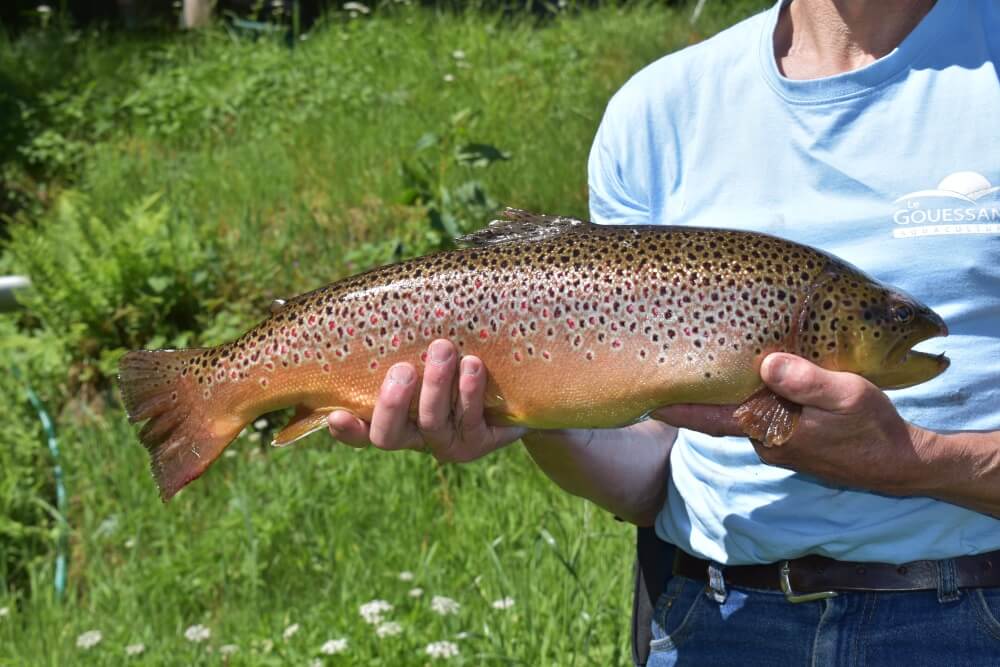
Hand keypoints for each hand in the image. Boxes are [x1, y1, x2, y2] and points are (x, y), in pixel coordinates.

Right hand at [327, 339, 527, 462]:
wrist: (513, 382)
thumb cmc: (457, 356)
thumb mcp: (426, 349)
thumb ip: (404, 339)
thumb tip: (383, 296)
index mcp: (394, 416)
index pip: (361, 430)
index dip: (347, 429)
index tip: (338, 413)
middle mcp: (415, 435)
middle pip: (389, 435)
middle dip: (393, 403)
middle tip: (403, 370)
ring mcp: (446, 443)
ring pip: (432, 423)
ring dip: (436, 385)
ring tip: (443, 349)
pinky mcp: (478, 442)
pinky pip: (470, 420)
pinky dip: (469, 391)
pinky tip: (472, 365)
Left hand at [653, 353, 934, 495]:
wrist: (899, 464)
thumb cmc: (873, 428)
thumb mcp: (848, 395)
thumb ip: (807, 381)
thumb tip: (768, 364)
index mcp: (769, 429)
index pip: (709, 419)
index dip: (676, 409)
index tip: (643, 399)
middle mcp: (764, 440)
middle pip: (718, 414)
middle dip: (693, 395)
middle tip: (663, 367)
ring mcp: (776, 444)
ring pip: (740, 415)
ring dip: (723, 395)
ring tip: (702, 364)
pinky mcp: (790, 441)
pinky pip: (761, 417)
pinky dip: (750, 401)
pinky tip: (752, 380)